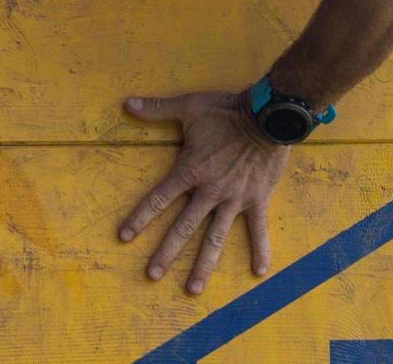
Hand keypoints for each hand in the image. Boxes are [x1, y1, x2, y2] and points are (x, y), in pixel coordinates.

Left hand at [117, 90, 291, 293]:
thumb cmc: (228, 110)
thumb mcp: (191, 106)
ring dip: (204, 264)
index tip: (124, 237)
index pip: (158, 199)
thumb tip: (127, 103)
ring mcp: (233, 199)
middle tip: (151, 275)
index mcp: (190, 170)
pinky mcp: (257, 199)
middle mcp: (209, 191)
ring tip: (193, 289)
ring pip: (215, 237)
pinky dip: (260, 249)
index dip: (140, 218)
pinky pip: (258, 228)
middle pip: (183, 227)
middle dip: (166, 253)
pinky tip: (258, 272)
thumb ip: (158, 108)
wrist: (269, 114)